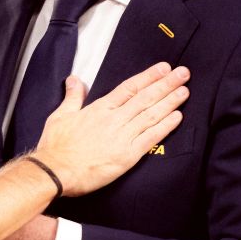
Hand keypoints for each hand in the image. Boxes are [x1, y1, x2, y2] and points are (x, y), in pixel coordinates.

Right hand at [34, 63, 189, 195]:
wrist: (55, 171)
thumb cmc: (56, 146)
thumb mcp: (60, 115)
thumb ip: (72, 97)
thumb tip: (75, 80)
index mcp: (99, 108)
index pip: (129, 88)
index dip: (148, 76)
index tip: (163, 68)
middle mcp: (114, 119)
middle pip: (145, 97)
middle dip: (166, 84)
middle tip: (183, 73)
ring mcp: (122, 137)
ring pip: (151, 114)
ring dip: (170, 101)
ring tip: (185, 91)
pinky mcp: (127, 155)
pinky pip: (151, 137)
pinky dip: (165, 126)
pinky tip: (177, 117)